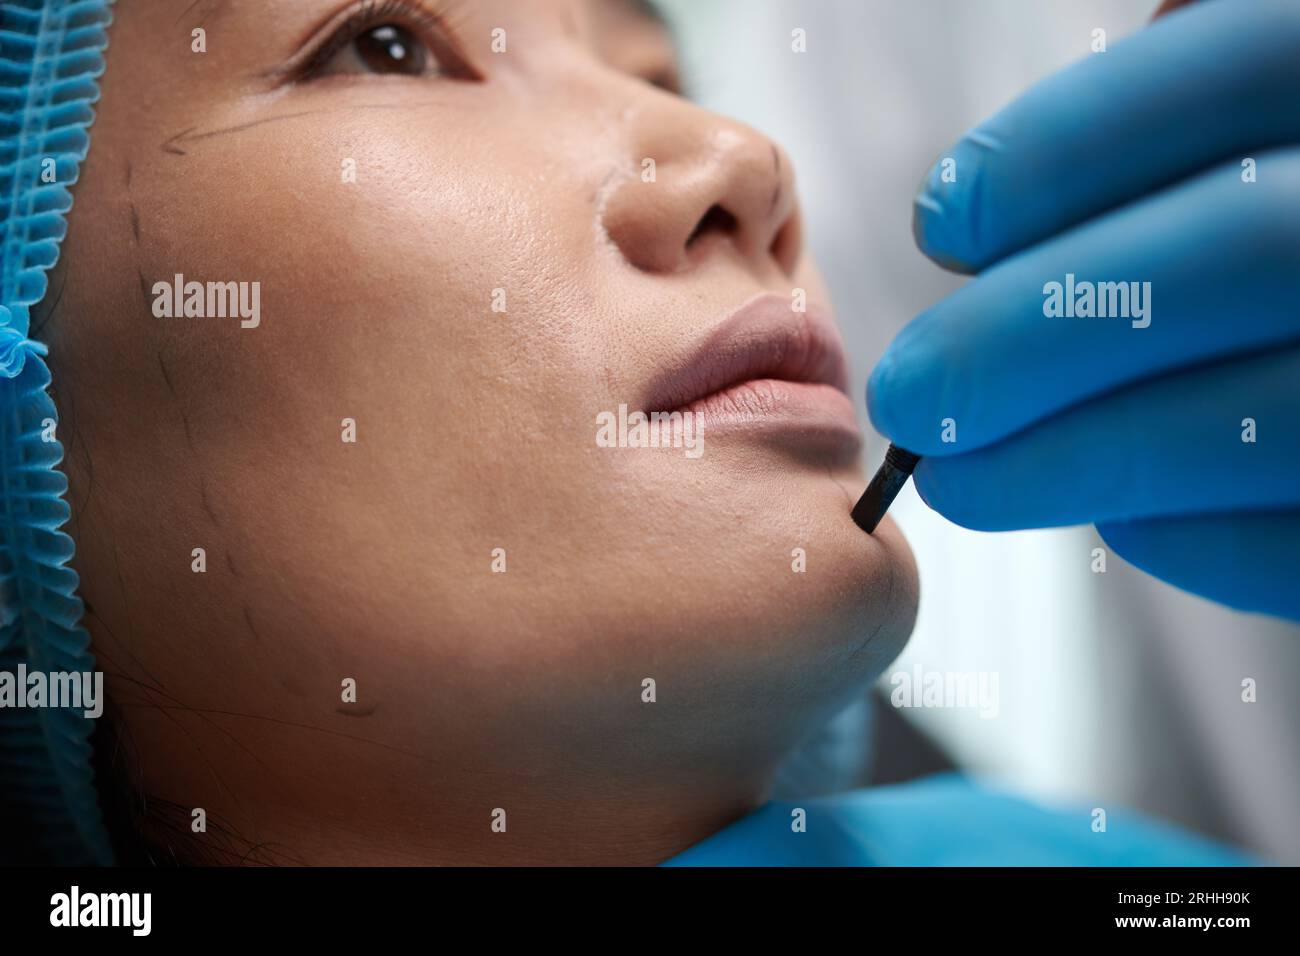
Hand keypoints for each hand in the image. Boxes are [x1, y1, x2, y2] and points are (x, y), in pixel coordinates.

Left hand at [867, 0, 1299, 619]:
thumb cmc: (1258, 213)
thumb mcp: (1235, 104)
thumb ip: (1155, 107)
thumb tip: (980, 189)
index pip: (1232, 75)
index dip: (1062, 154)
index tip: (941, 223)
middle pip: (1241, 254)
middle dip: (1029, 334)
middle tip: (906, 397)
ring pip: (1260, 415)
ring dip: (1067, 458)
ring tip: (953, 477)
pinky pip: (1292, 538)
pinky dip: (1177, 531)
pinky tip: (1102, 510)